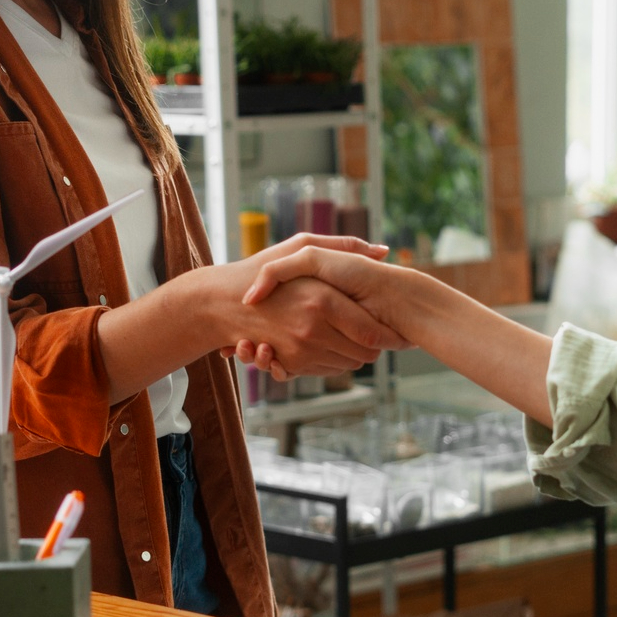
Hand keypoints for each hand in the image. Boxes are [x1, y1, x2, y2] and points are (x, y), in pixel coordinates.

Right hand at [99, 234, 407, 402]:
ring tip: (352, 335)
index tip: (396, 330)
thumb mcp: (303, 248)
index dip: (388, 334)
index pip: (372, 332)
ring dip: (354, 354)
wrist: (220, 301)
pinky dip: (333, 361)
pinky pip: (326, 370)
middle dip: (375, 345)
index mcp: (323, 300)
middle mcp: (312, 329)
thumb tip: (382, 250)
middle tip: (377, 332)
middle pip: (365, 353)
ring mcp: (300, 349)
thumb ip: (344, 246)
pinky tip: (329, 342)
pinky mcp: (289, 362)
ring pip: (348, 364)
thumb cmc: (263, 267)